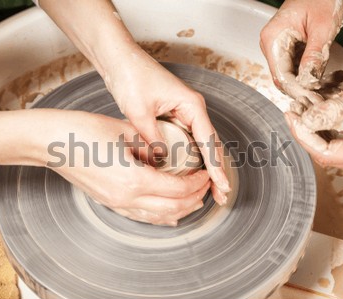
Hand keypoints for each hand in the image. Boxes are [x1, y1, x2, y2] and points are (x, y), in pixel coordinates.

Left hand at [39, 0, 229, 203]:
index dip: (216, 167)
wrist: (120, 59)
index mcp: (192, 105)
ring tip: (211, 190)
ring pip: (201, 144)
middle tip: (220, 196)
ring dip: (207, 167)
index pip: (209, 142)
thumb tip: (160, 162)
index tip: (222, 186)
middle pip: (211, 145)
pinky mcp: (175, 116)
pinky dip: (193, 158)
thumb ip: (152, 139)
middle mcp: (193, 109)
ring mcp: (185, 112)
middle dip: (217, 171)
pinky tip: (193, 173)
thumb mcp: (139, 112)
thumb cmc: (131, 77)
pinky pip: (188, 141)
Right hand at [44, 111, 210, 225]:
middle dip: (194, 198)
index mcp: (134, 179)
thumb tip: (171, 153)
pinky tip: (170, 214)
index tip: (204, 173)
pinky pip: (141, 216)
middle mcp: (126, 197)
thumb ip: (152, 145)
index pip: (178, 188)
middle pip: (173, 207)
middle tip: (205, 185)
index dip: (196, 182)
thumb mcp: (126, 131)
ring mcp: (116, 204)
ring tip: (195, 200)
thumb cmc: (84, 130)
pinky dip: (161, 216)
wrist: (52, 142)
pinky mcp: (109, 203)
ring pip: (158, 216)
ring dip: (181, 209)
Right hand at [260, 0, 342, 103]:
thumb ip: (314, 56)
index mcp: (273, 39)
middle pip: (283, 78)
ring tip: (331, 84)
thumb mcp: (322, 28)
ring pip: (290, 76)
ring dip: (309, 83)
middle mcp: (271, 45)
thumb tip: (308, 82)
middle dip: (305, 89)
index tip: (313, 98)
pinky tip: (326, 77)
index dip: (297, 90)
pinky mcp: (287, 49)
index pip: (281, 76)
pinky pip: (295, 69)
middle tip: (326, 94)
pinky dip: (310, 75)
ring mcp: (278, 48)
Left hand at [285, 65, 342, 168]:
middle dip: (306, 132)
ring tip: (301, 110)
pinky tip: (315, 113)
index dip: (304, 137)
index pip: (326, 153)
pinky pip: (339, 141)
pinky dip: (325, 127)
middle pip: (326, 153)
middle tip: (293, 113)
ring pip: (330, 148)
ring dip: (313, 129)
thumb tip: (306, 121)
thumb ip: (332, 110)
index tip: (292, 119)